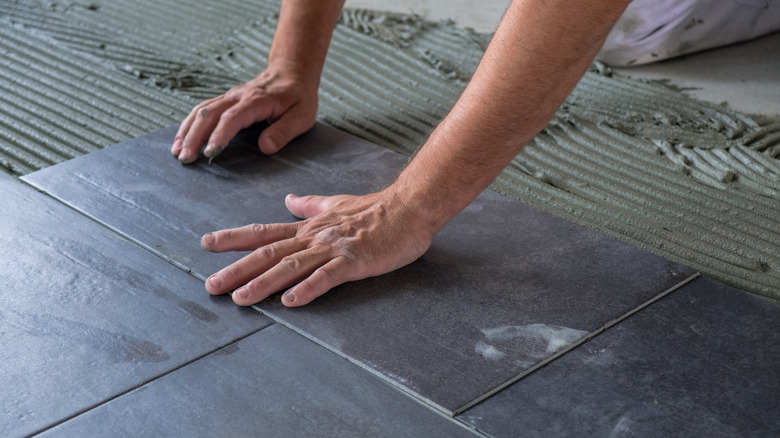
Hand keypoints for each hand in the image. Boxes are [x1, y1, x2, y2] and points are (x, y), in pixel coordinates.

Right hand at [171, 64, 317, 162]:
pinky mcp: (225, 100)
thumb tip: (265, 147)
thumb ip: (284, 131)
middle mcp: (238, 96)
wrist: (292, 73)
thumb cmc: (298, 97)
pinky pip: (202, 110)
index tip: (209, 153)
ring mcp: (229, 97)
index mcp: (257, 101)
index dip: (219, 135)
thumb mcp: (302, 116)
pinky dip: (188, 124)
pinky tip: (180, 139)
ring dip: (187, 131)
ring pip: (201, 111)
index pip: (232, 118)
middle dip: (194, 136)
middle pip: (209, 114)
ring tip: (177, 152)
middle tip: (186, 158)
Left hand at [201, 190, 434, 306]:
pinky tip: (291, 301)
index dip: (235, 238)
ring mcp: (333, 249)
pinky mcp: (354, 262)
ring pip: (291, 265)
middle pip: (269, 253)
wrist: (409, 208)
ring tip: (240, 298)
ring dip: (263, 283)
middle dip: (237, 269)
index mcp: (309, 227)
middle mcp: (315, 237)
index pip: (265, 231)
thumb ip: (310, 205)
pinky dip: (308, 288)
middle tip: (211, 285)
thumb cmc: (376, 209)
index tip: (208, 243)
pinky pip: (327, 277)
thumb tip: (289, 199)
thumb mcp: (336, 203)